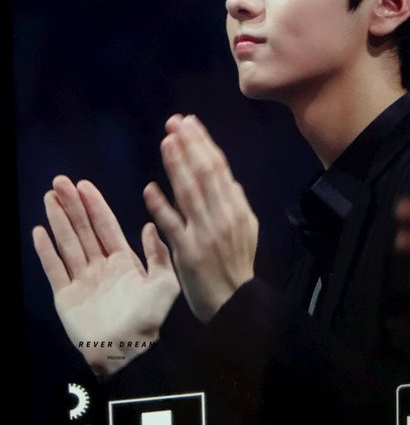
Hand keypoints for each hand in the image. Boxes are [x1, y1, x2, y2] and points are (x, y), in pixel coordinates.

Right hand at [33, 175, 179, 375]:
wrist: (131, 351)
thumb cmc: (151, 319)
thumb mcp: (164, 282)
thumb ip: (157, 253)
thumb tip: (149, 226)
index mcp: (124, 262)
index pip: (106, 226)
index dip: (95, 205)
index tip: (84, 185)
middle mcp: (101, 267)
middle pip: (83, 229)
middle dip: (72, 205)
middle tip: (60, 182)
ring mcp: (82, 281)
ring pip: (67, 243)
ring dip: (58, 220)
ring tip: (49, 197)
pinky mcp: (66, 297)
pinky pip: (54, 269)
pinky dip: (46, 251)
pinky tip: (39, 231)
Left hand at [144, 115, 257, 321]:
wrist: (233, 302)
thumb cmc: (235, 263)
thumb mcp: (245, 229)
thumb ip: (234, 202)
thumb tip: (226, 178)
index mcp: (236, 209)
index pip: (219, 168)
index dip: (203, 143)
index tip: (189, 123)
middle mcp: (222, 216)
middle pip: (205, 174)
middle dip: (190, 145)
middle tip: (175, 122)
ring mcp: (205, 233)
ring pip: (190, 193)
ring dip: (178, 166)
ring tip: (167, 142)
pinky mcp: (188, 252)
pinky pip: (173, 225)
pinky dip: (161, 206)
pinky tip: (149, 188)